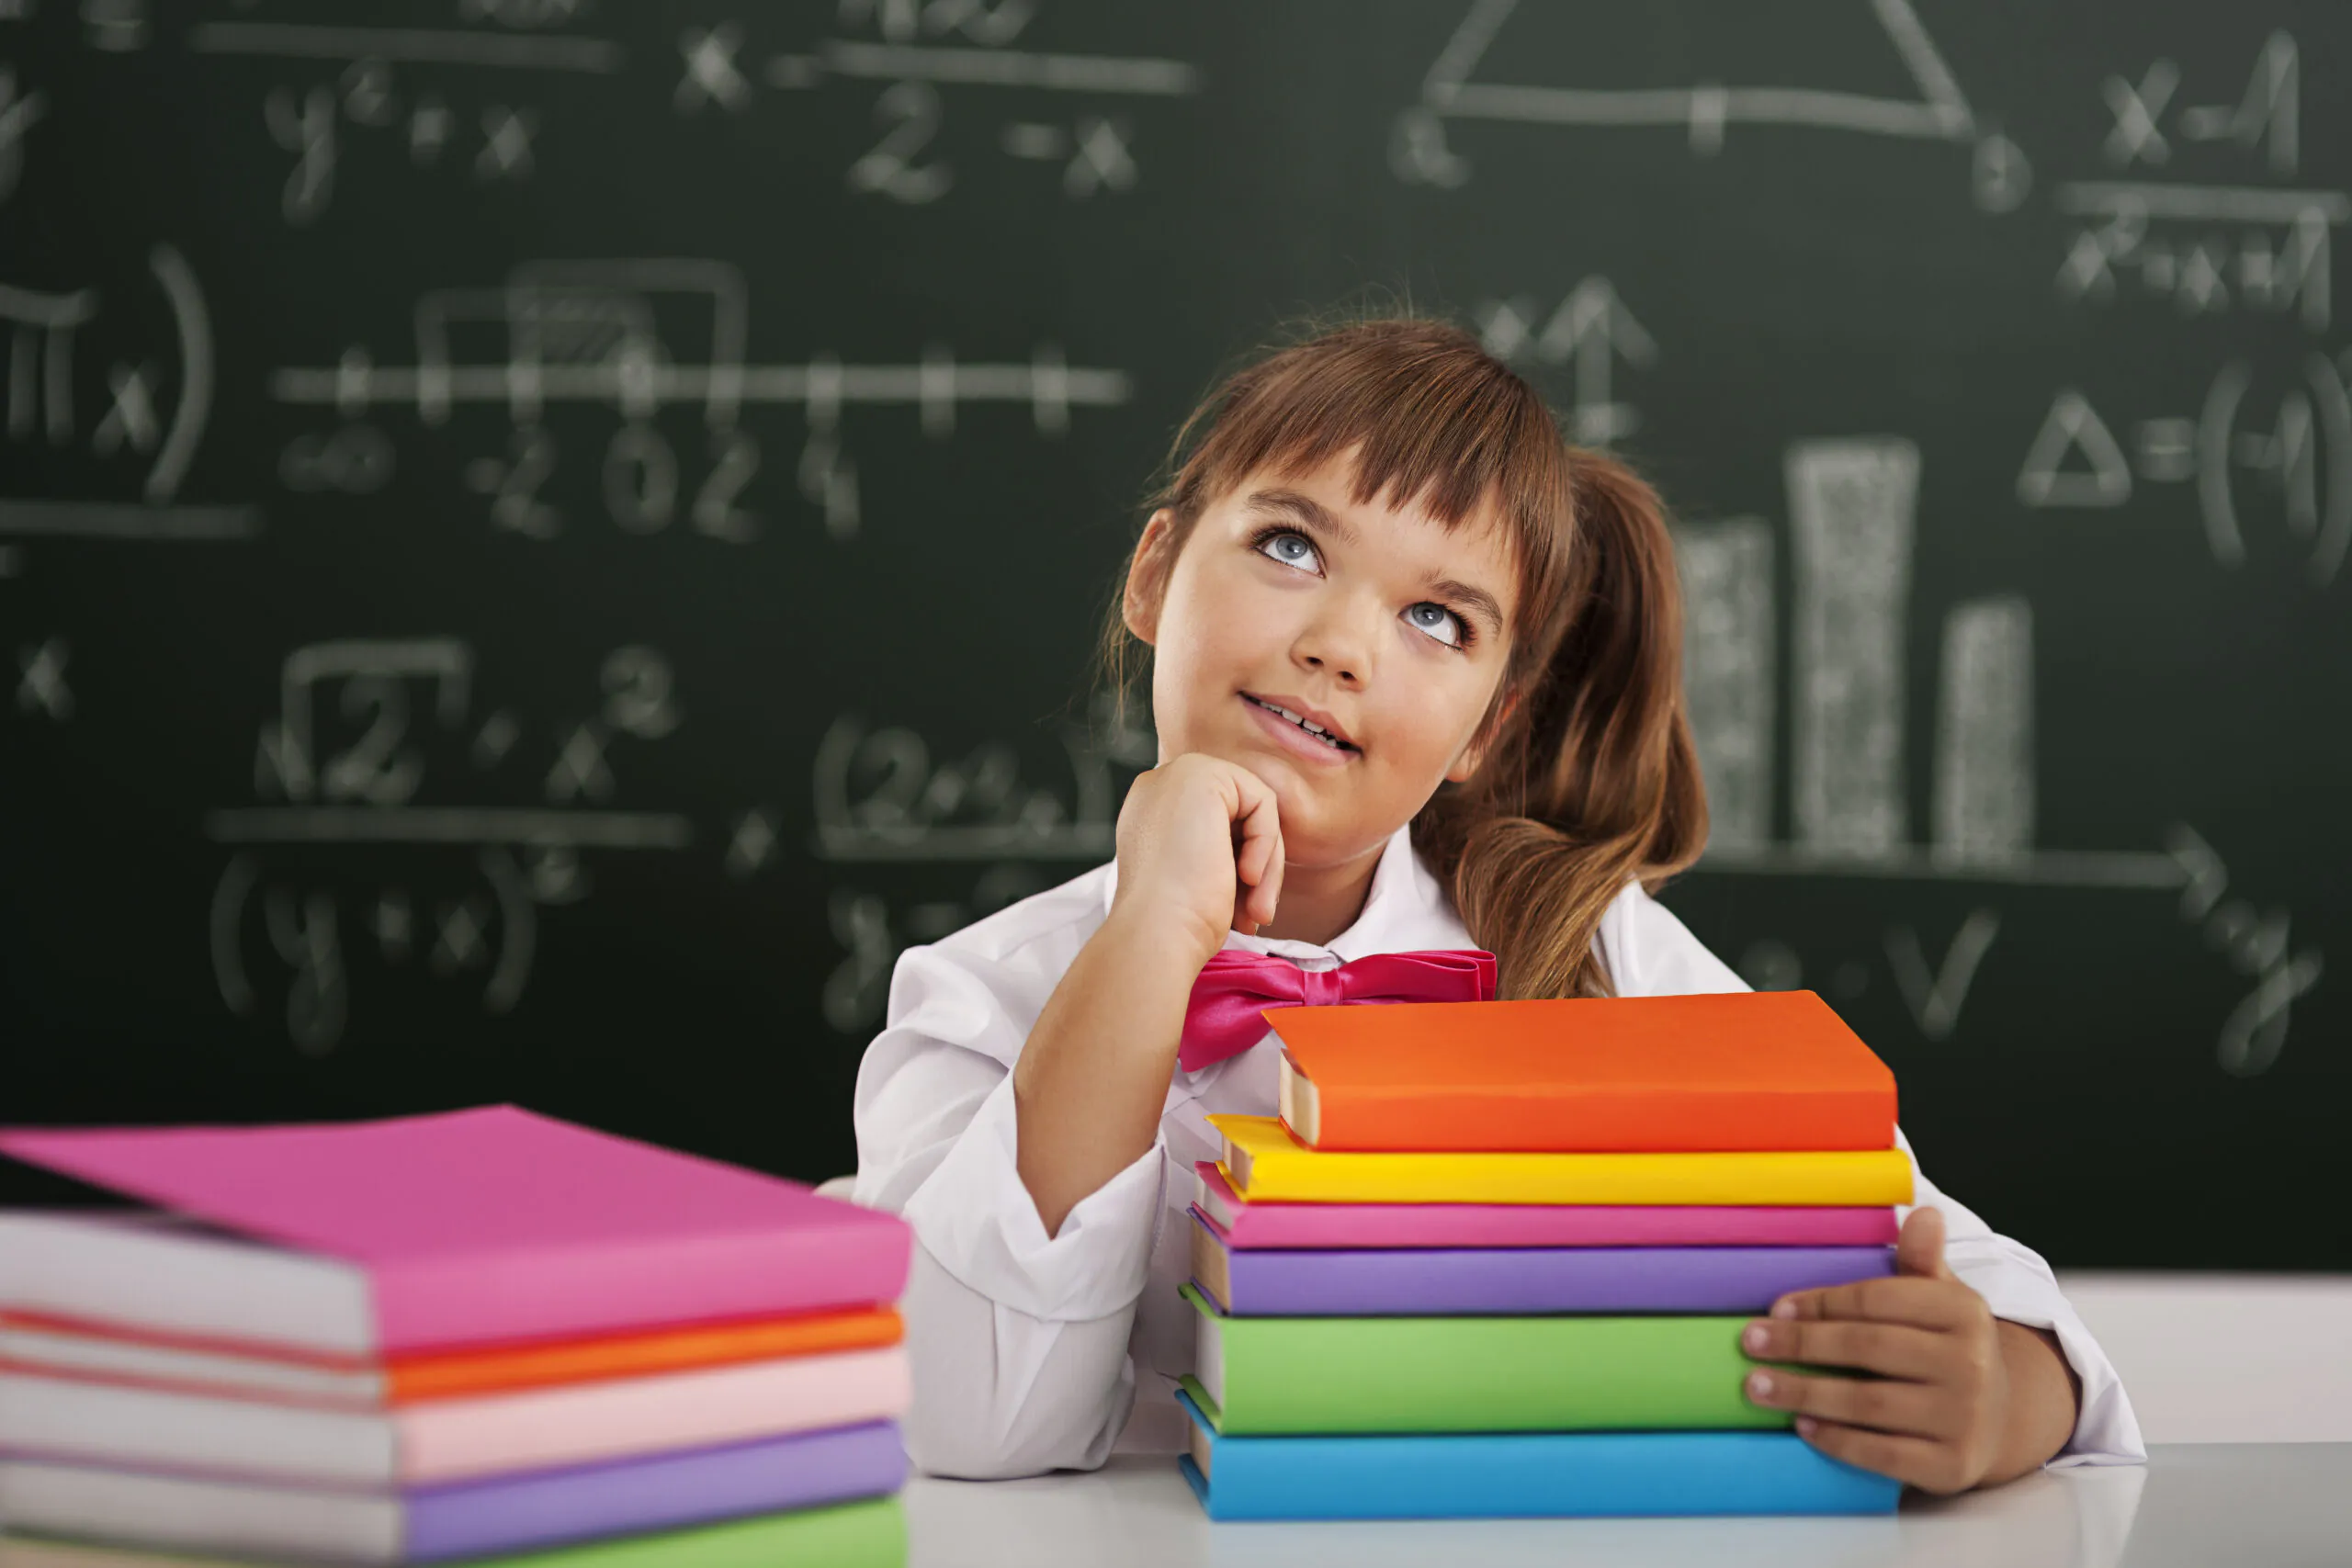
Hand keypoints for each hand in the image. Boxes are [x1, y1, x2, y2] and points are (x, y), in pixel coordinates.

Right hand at [1110, 752, 1284, 966]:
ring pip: (1254, 811)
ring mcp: (1175, 776)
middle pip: (1238, 816)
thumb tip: (1253, 857)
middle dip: (1258, 868)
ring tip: (1257, 911)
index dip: (1238, 867)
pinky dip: (1266, 845)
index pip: (1218, 825)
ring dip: (1267, 867)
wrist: (1156, 934)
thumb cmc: (1176, 924)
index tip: (1243, 912)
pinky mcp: (1201, 774)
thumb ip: (1221, 853)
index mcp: (1151, 815)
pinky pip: (1263, 803)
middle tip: (1257, 915)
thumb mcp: (1199, 879)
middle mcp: (1159, 789)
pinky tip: (1248, 877)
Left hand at [1738, 1206, 2012, 1494]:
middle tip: (1750, 1343)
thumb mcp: (1941, 1298)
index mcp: (1964, 1311)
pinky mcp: (1954, 1466)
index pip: (1879, 1300)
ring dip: (1805, 1393)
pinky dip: (1839, 1441)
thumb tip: (1921, 1213)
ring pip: (1869, 1403)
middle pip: (1868, 1347)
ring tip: (1758, 1386)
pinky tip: (1803, 1427)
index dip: (1822, 1303)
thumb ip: (1921, 1260)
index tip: (1775, 1307)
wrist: (1999, 1416)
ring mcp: (1964, 1418)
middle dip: (1801, 1344)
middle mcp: (1971, 1363)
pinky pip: (1884, 1455)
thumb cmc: (1948, 1346)